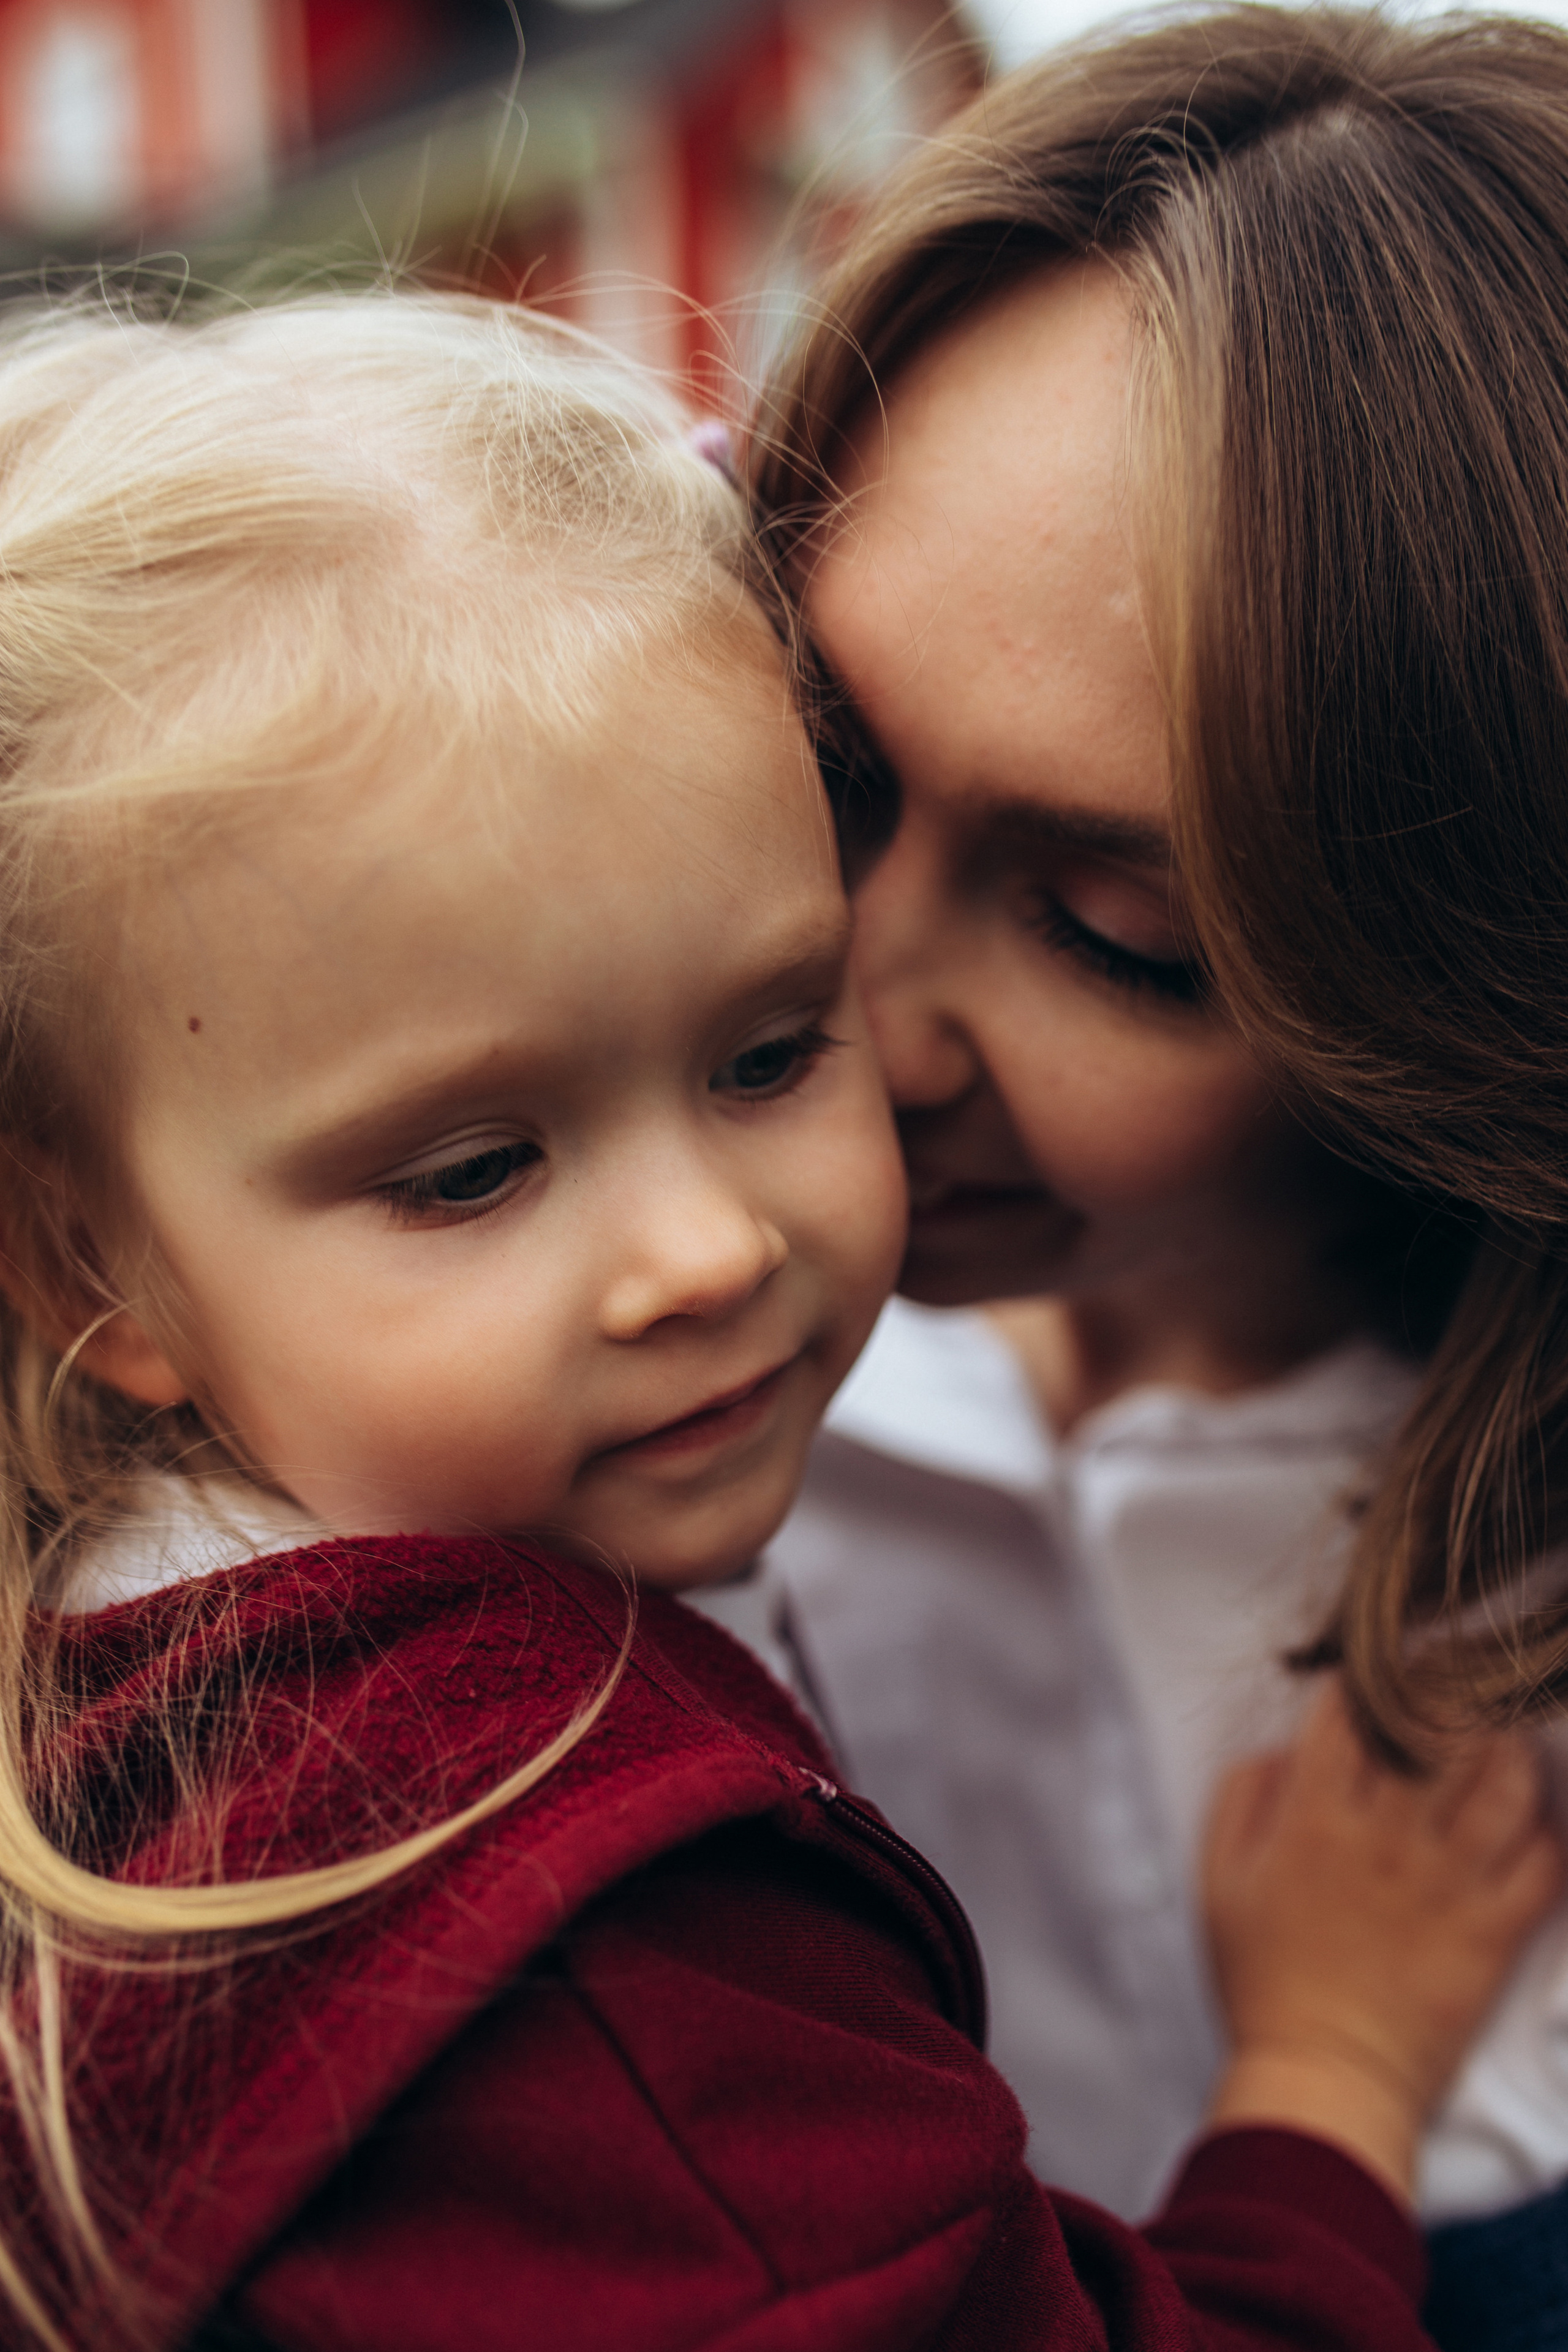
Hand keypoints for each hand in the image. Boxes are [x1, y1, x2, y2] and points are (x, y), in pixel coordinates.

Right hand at [1202, 1683, 1562, 2200]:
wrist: (1323, 2080)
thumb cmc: (1263, 1980)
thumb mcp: (1219, 1880)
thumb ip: (1242, 1797)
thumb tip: (1283, 1748)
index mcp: (1316, 1819)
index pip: (1351, 1712)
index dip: (1365, 1678)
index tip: (1372, 1674)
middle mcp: (1388, 1838)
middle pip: (1440, 1729)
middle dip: (1450, 1692)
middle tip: (1454, 1682)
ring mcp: (1449, 1884)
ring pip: (1504, 1784)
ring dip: (1510, 1747)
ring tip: (1505, 1733)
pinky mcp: (1494, 1932)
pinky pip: (1544, 1863)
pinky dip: (1547, 1831)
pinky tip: (1535, 1817)